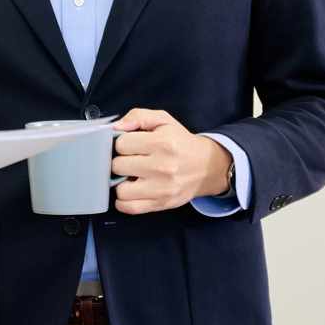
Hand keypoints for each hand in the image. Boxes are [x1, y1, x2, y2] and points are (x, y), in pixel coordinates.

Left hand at [112, 108, 230, 214]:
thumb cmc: (181, 143)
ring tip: (132, 176)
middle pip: (118, 166)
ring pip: (121, 190)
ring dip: (122, 183)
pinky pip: (129, 208)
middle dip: (121, 162)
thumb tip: (116, 127)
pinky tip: (131, 191)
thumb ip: (138, 116)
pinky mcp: (161, 203)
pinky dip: (124, 201)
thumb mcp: (163, 120)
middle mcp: (162, 166)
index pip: (121, 144)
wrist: (208, 167)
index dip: (122, 143)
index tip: (130, 146)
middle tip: (132, 160)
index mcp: (163, 143)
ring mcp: (162, 188)